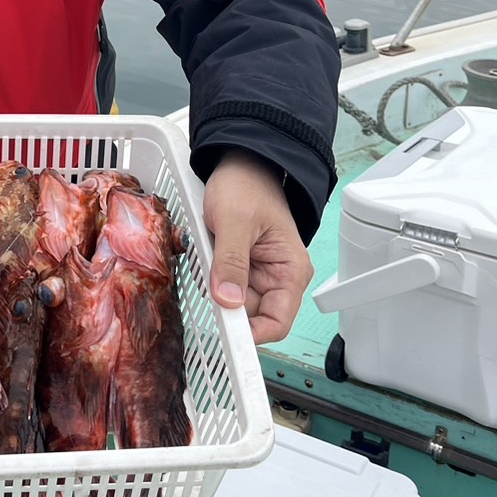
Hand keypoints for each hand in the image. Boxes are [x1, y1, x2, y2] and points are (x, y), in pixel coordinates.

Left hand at [203, 149, 312, 344]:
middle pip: (250, 317)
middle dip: (225, 305)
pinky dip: (209, 277)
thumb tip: (228, 301)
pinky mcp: (238, 268)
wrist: (240, 163)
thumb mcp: (235, 221)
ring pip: (232, 303)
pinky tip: (205, 255)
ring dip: (214, 288)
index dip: (251, 333)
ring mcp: (256, 275)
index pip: (277, 323)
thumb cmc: (247, 185)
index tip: (223, 329)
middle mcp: (278, 279)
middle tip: (206, 282)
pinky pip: (221, 286)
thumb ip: (231, 262)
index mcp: (290, 272)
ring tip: (208, 256)